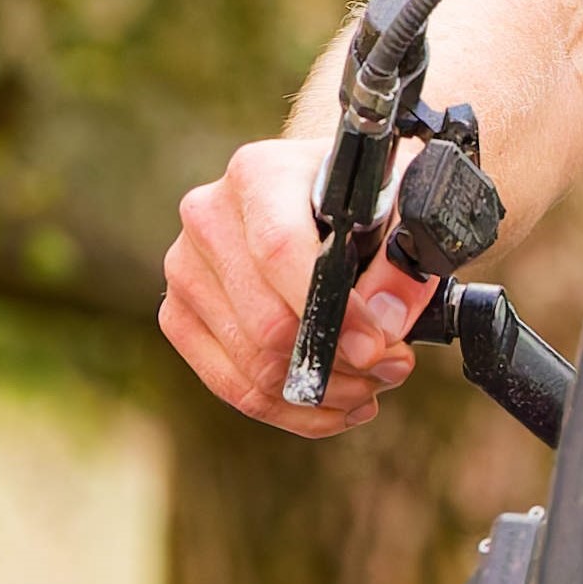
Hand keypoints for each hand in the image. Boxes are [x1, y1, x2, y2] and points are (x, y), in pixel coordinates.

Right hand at [160, 134, 438, 436]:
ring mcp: (185, 268)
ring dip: (324, 392)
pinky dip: (289, 409)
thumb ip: (402, 261)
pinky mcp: (179, 314)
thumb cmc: (363, 197)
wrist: (314, 192)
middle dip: (341, 363)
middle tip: (393, 366)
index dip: (335, 312)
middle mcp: (208, 216)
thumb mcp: (403, 207)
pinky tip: (335, 406)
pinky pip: (231, 385)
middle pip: (266, 323)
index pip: (281, 251)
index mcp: (260, 174)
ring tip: (373, 384)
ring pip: (252, 365)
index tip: (381, 347)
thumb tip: (385, 325)